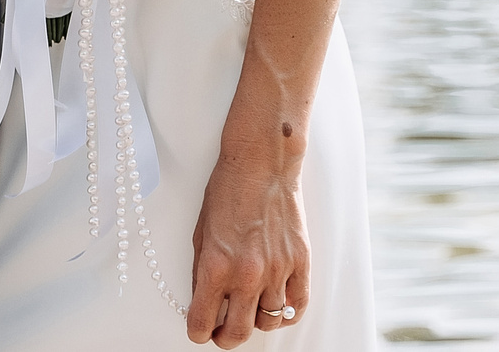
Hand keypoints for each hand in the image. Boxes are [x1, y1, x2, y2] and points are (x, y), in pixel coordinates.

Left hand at [185, 123, 308, 344]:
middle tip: (222, 332)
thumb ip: (202, 273)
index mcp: (216, 266)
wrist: (261, 163)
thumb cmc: (229, 190)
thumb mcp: (201, 234)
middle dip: (225, 338)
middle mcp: (247, 273)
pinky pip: (298, 305)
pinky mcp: (300, 261)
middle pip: (237, 333)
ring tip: (249, 312)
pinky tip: (276, 306)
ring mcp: (277, 269)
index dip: (197, 331)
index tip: (199, 329)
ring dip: (255, 322)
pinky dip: (287, 313)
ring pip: (268, 322)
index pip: (202, 323)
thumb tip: (204, 301)